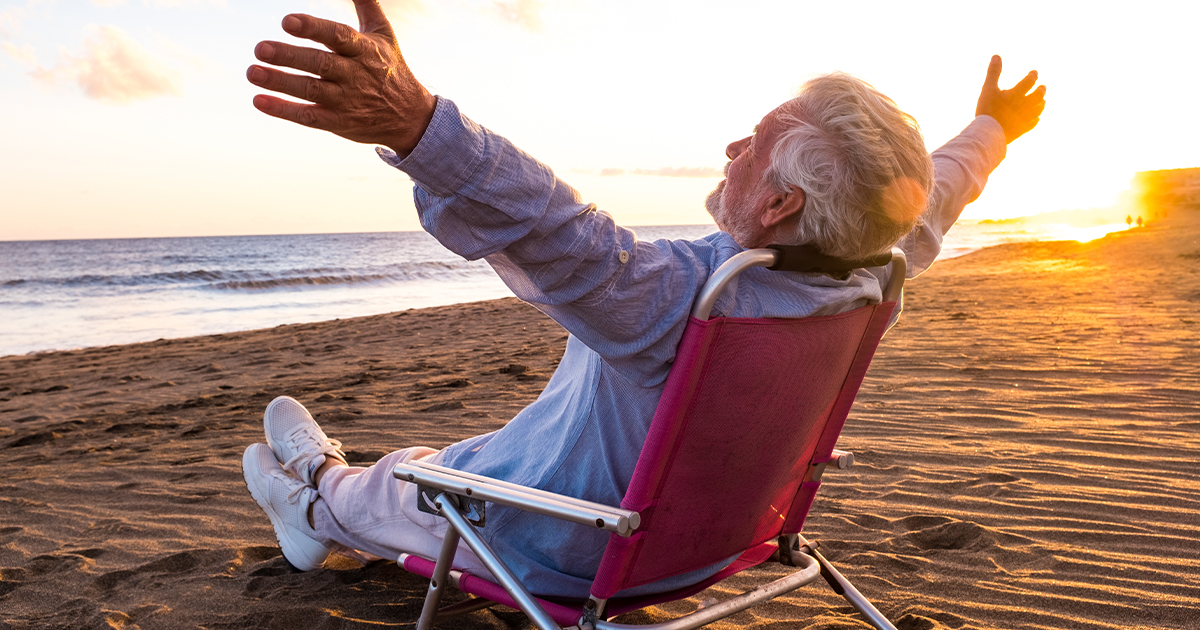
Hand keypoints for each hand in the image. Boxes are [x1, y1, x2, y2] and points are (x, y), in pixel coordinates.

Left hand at [247, 0, 435, 155]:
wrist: (411, 117)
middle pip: (320, 64)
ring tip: (252, 72)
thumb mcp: (383, 34)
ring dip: (280, 82)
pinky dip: (284, 110)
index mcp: (364, 50)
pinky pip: (310, 116)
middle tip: (259, 48)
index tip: (288, 21)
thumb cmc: (391, 68)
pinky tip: (260, 101)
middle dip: (289, 56)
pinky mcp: (339, 122)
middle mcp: (356, 75)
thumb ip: (367, 4)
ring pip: (311, 90)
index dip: (313, 28)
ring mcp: (347, 101)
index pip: (338, 36)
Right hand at [975, 55, 1046, 143]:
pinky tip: (1035, 118)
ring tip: (1042, 102)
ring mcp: (1025, 118)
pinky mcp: (1022, 130)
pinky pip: (1033, 123)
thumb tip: (997, 55)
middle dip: (1041, 90)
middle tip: (1043, 87)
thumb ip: (993, 72)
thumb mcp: (988, 89)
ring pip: (1038, 109)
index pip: (1030, 81)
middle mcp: (1024, 105)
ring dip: (1041, 104)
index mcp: (1017, 94)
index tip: (1035, 73)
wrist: (988, 133)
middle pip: (1038, 96)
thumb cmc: (988, 110)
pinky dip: (1035, 119)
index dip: (1033, 75)